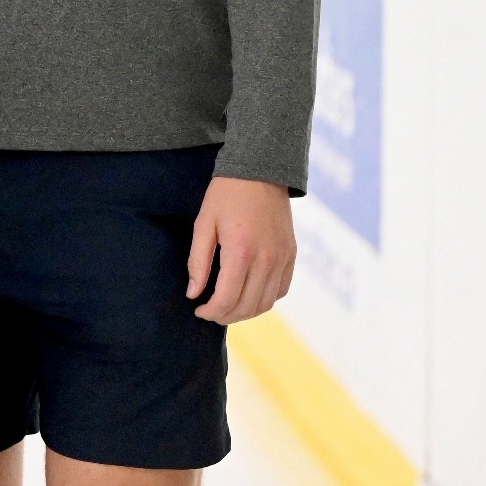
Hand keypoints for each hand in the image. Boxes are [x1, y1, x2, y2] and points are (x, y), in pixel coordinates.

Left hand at [187, 176, 295, 323]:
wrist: (261, 170)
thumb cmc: (226, 194)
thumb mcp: (204, 223)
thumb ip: (198, 261)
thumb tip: (194, 293)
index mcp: (241, 251)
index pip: (227, 298)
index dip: (210, 311)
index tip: (198, 310)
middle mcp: (266, 259)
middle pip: (247, 306)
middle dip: (226, 315)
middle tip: (210, 312)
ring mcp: (283, 258)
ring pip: (266, 303)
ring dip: (245, 312)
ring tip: (228, 307)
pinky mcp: (291, 254)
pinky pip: (281, 290)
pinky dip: (265, 299)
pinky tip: (249, 294)